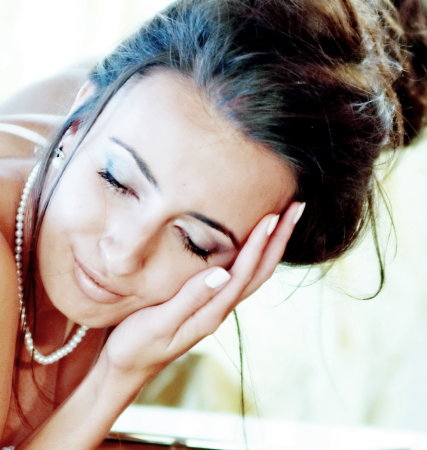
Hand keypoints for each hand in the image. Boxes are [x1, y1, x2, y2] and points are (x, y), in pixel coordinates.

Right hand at [102, 202, 304, 379]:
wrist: (127, 369)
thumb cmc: (136, 346)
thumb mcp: (159, 324)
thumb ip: (190, 299)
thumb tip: (222, 274)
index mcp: (210, 312)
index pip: (243, 272)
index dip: (260, 243)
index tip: (275, 215)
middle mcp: (219, 310)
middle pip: (259, 271)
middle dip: (280, 240)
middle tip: (296, 208)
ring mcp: (215, 308)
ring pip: (253, 274)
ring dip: (271, 246)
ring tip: (283, 220)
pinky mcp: (206, 305)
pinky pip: (239, 277)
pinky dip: (253, 256)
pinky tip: (252, 244)